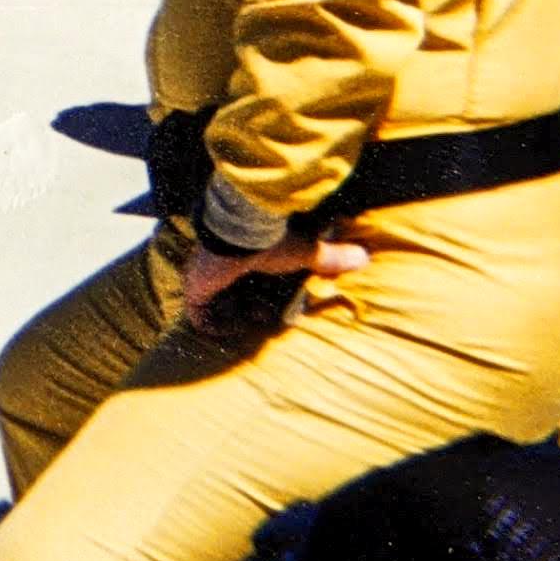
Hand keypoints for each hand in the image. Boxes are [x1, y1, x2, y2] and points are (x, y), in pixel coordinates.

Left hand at [180, 235, 367, 336]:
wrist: (240, 229)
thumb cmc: (271, 236)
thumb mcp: (306, 251)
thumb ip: (330, 257)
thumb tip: (364, 257)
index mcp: (245, 251)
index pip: (249, 275)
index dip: (261, 293)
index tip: (276, 306)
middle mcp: (223, 263)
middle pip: (232, 291)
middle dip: (249, 308)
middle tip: (266, 317)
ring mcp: (206, 275)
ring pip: (215, 303)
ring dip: (234, 317)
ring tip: (252, 324)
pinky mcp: (195, 288)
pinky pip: (198, 315)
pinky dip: (212, 326)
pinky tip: (230, 331)